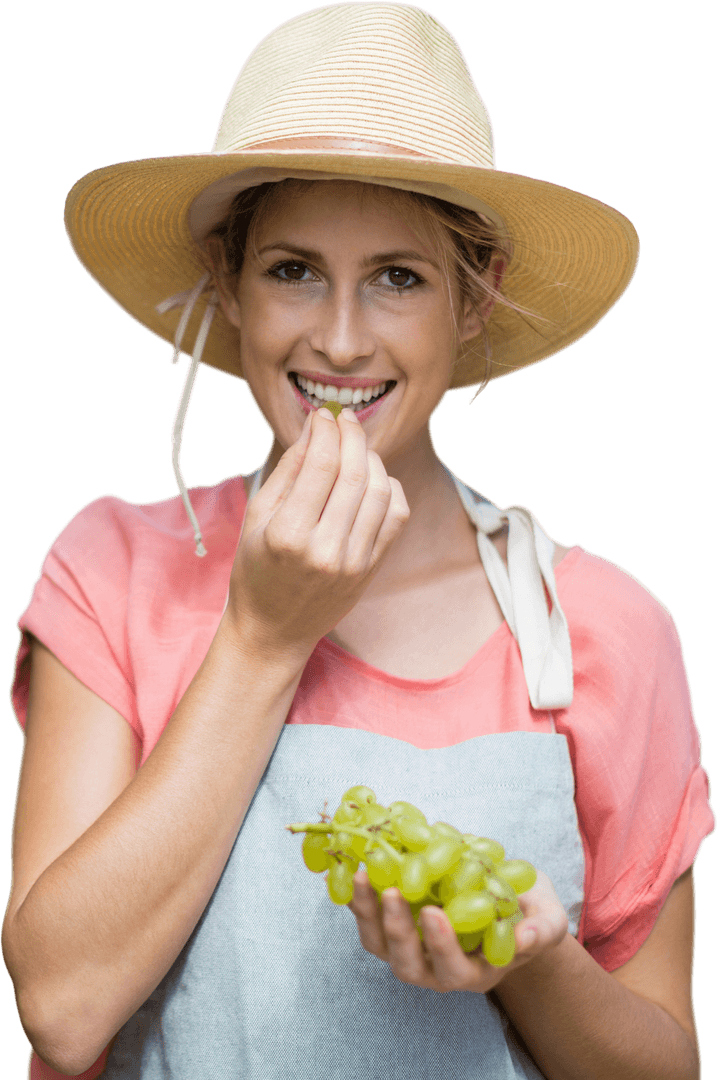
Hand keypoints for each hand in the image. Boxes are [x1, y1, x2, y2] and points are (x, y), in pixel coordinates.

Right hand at [224, 408, 409, 657]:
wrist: (274, 630)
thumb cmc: (256, 570)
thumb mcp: (258, 517)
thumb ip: (289, 469)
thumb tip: (317, 425)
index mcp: (288, 535)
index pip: (320, 465)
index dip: (326, 430)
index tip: (324, 415)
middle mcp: (325, 550)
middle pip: (355, 474)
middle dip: (353, 436)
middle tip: (346, 420)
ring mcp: (354, 563)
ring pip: (381, 491)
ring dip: (372, 459)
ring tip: (357, 448)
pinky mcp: (372, 569)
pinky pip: (396, 516)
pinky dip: (391, 488)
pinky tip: (374, 479)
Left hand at [347, 868, 568, 993]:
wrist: (508, 902)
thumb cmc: (528, 914)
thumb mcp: (547, 920)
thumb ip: (540, 931)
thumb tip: (527, 938)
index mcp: (475, 972)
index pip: (453, 969)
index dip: (441, 946)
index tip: (435, 913)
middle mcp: (436, 968)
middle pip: (407, 964)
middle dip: (396, 930)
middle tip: (392, 891)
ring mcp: (411, 947)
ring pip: (379, 945)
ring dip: (367, 913)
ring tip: (362, 875)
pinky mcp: (395, 923)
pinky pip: (369, 917)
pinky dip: (358, 896)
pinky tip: (349, 867)